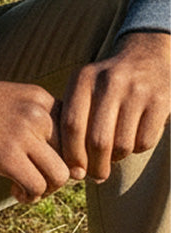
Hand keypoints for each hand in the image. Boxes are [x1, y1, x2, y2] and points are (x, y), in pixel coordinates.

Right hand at [0, 62, 70, 202]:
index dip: (67, 155)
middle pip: (72, 157)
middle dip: (57, 174)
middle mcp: (38, 114)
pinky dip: (29, 195)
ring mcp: (23, 135)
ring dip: (46, 188)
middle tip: (36, 178)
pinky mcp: (6, 156)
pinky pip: (37, 187)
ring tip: (26, 187)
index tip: (47, 163)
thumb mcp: (9, 101)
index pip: (76, 135)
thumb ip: (35, 121)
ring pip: (61, 176)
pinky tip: (12, 189)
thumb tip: (65, 162)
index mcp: (40, 98)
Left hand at [56, 30, 169, 182]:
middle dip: (96, 166)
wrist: (146, 57)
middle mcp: (109, 82)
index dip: (72, 154)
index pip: (72, 125)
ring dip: (117, 158)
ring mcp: (136, 91)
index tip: (75, 172)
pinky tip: (134, 138)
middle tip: (96, 175)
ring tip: (115, 154)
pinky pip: (144, 141)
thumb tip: (73, 169)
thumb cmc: (108, 83)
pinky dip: (137, 148)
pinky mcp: (160, 101)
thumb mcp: (85, 87)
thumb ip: (74, 118)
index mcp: (84, 78)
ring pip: (122, 145)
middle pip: (98, 140)